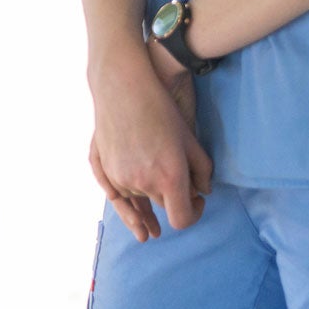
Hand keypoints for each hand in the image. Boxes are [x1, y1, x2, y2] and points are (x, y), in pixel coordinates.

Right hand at [87, 49, 212, 241]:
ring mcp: (121, 177)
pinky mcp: (106, 169)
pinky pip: (120, 191)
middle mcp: (144, 183)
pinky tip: (136, 198)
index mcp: (169, 179)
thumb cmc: (161, 111)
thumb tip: (202, 192)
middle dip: (173, 200)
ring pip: (140, 198)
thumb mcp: (190, 141)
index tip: (197, 201)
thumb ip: (202, 172)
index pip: (182, 219)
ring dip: (149, 196)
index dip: (194, 214)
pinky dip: (130, 194)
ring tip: (154, 193)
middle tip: (180, 187)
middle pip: (162, 206)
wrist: (124, 89)